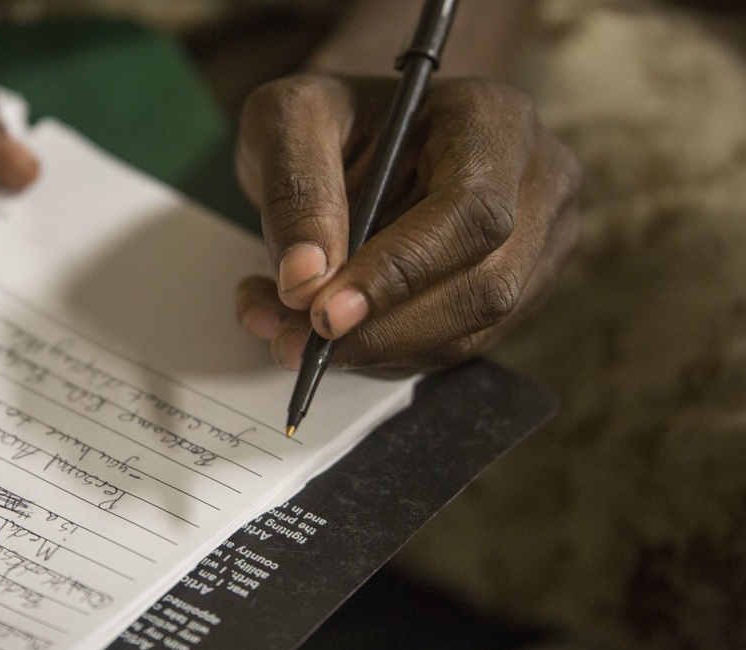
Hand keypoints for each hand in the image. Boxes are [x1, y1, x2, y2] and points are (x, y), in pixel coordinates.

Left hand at [235, 74, 580, 372]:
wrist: (354, 137)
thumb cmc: (328, 118)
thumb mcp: (288, 122)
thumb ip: (295, 192)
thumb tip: (305, 280)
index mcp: (493, 118)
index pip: (471, 212)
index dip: (400, 272)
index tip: (326, 311)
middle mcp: (536, 182)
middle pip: (484, 286)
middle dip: (382, 329)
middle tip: (296, 339)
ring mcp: (539, 244)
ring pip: (471, 331)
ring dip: (375, 350)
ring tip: (293, 334)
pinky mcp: (518, 292)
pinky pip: (456, 347)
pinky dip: (384, 355)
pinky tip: (332, 333)